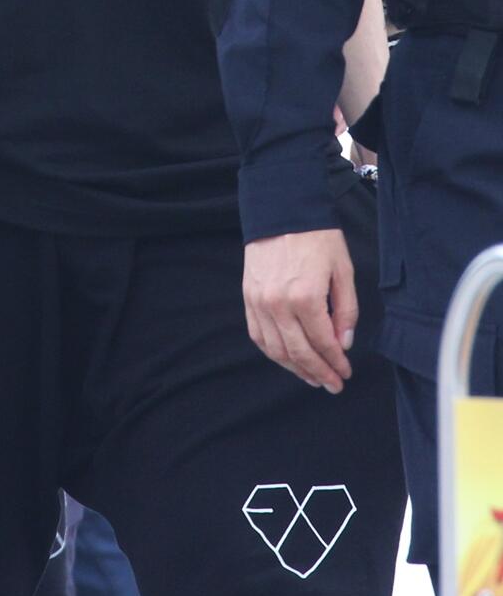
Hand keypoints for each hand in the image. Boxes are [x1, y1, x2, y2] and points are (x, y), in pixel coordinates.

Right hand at [243, 229, 356, 393]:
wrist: (282, 211)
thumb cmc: (317, 237)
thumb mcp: (343, 270)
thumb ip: (346, 310)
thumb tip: (343, 343)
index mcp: (305, 297)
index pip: (323, 343)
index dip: (336, 363)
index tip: (346, 373)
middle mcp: (279, 304)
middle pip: (300, 353)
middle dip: (319, 373)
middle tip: (333, 384)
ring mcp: (259, 302)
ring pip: (276, 350)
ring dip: (295, 368)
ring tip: (311, 377)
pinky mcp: (248, 297)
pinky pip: (258, 335)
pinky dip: (272, 352)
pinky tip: (286, 358)